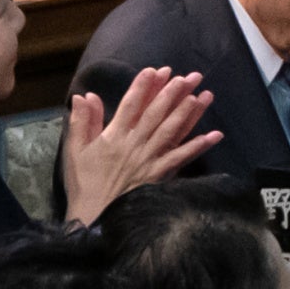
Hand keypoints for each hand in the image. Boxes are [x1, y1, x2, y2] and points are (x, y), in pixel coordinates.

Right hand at [59, 66, 221, 223]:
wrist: (95, 218)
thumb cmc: (84, 184)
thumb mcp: (75, 151)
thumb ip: (81, 122)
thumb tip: (85, 95)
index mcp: (113, 137)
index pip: (130, 106)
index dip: (143, 87)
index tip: (156, 70)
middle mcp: (134, 144)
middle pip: (156, 114)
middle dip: (172, 93)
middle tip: (189, 76)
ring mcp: (150, 160)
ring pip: (171, 131)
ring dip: (188, 112)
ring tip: (203, 95)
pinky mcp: (160, 175)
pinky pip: (182, 158)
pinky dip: (198, 146)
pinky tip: (214, 135)